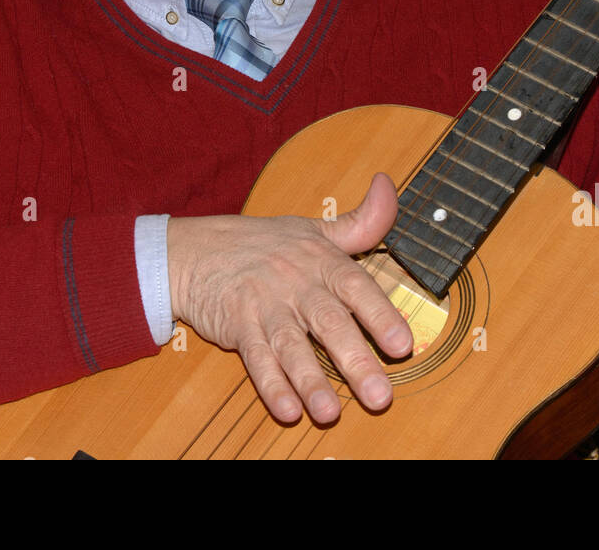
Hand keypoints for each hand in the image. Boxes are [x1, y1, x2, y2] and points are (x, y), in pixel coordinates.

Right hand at [165, 172, 411, 424]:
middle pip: (329, 323)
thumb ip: (361, 221)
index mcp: (322, 260)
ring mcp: (265, 306)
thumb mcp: (315, 229)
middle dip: (355, 361)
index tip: (402, 345)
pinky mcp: (237, 326)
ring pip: (291, 346)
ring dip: (311, 381)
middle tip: (379, 396)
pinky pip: (256, 358)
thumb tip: (389, 186)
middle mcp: (297, 283)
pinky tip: (287, 409)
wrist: (196, 250)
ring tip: (330, 413)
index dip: (380, 315)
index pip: (356, 287)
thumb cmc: (264, 243)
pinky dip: (271, 385)